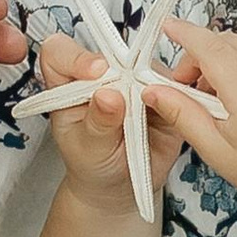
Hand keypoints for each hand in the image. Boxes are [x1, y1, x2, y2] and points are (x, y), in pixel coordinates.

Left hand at [34, 28, 198, 209]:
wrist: (120, 183)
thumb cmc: (93, 162)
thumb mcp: (88, 149)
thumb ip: (97, 123)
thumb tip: (108, 96)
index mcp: (69, 82)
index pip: (61, 53)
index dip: (76, 57)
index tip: (95, 73)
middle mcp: (102, 74)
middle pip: (111, 52)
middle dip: (123, 72)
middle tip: (131, 98)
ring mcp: (134, 78)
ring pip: (147, 64)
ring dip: (152, 86)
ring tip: (150, 114)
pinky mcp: (163, 88)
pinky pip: (174, 83)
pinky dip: (175, 97)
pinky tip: (169, 116)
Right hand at [141, 23, 236, 223]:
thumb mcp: (216, 150)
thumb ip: (182, 114)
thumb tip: (152, 90)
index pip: (212, 48)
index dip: (186, 34)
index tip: (168, 28)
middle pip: (228, 43)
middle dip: (201, 55)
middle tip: (188, 86)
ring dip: (226, 60)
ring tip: (219, 97)